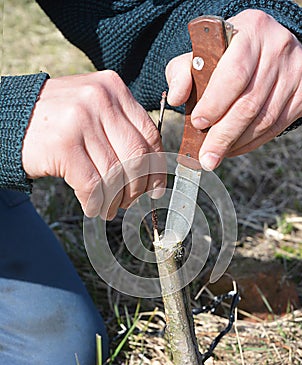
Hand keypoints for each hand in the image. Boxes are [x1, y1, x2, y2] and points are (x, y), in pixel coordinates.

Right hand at [22, 70, 164, 218]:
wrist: (8, 119)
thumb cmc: (58, 120)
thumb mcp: (92, 109)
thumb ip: (120, 128)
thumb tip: (152, 170)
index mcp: (113, 88)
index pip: (150, 134)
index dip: (157, 168)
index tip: (155, 189)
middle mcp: (99, 99)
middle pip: (137, 156)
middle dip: (138, 188)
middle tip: (129, 202)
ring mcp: (80, 120)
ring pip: (116, 174)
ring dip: (115, 200)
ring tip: (109, 208)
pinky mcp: (63, 144)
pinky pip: (93, 185)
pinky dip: (96, 203)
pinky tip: (93, 207)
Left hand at [166, 9, 301, 169]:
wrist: (266, 48)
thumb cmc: (225, 55)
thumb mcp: (198, 55)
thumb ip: (181, 73)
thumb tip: (177, 98)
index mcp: (251, 30)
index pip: (233, 74)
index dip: (215, 104)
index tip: (198, 124)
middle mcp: (279, 47)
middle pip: (249, 104)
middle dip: (223, 136)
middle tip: (206, 158)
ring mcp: (296, 70)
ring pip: (264, 120)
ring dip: (237, 144)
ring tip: (216, 155)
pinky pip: (277, 127)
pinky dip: (253, 143)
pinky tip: (235, 147)